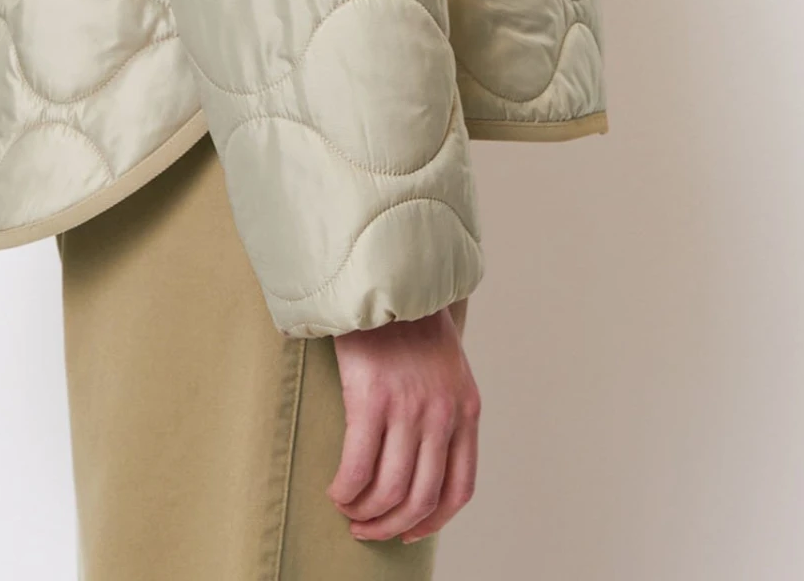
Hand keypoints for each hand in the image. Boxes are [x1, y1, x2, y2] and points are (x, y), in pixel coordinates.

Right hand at [327, 298, 480, 543]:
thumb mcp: (446, 365)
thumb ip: (443, 407)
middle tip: (366, 529)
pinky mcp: (372, 398)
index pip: (459, 488)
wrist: (388, 273)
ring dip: (366, 514)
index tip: (408, 531)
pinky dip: (346, 490)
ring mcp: (409, 407)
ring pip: (391, 491)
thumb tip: (420, 455)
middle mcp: (443, 413)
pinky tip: (336, 490)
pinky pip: (358, 468)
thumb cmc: (409, 319)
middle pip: (422, 498)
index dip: (432, 521)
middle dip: (391, 526)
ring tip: (348, 510)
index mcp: (466, 408)